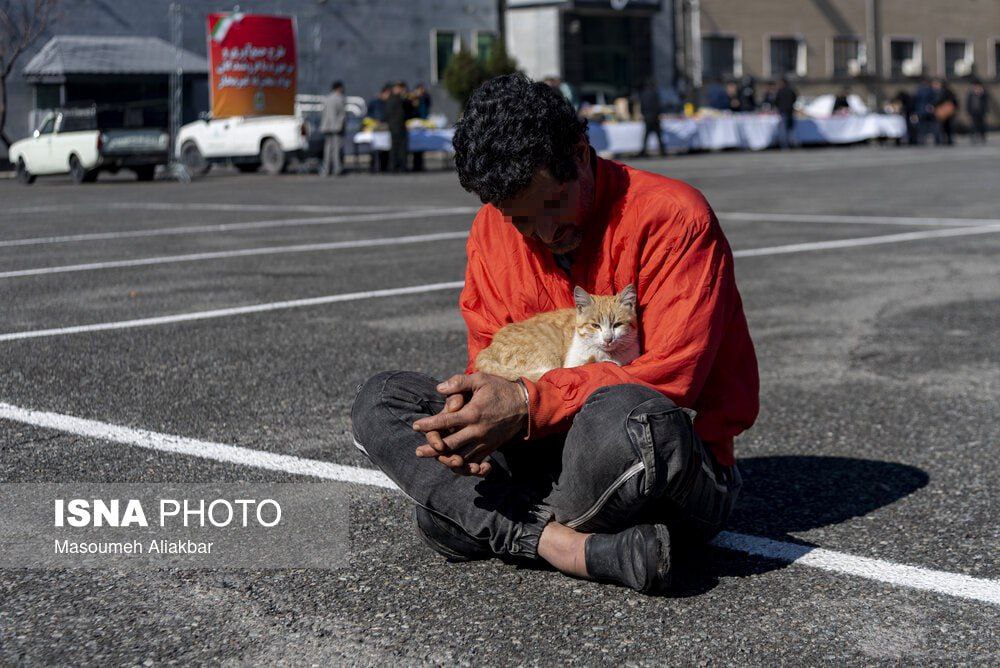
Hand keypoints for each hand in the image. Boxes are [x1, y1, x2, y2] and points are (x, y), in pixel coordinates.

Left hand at [413, 373, 527, 476]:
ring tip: (433, 459)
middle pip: (449, 444)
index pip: (445, 421)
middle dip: (432, 449)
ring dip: (445, 459)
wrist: (524, 405)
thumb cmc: (500, 389)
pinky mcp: (491, 448)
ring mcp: (484, 441)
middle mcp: (477, 431)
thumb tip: (439, 388)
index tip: (416, 425)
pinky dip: (464, 466)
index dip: (428, 424)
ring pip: (461, 456)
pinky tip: (453, 465)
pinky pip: (475, 461)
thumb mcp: (480, 379)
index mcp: (472, 413)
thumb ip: (459, 382)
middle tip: (418, 452)